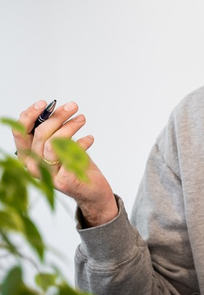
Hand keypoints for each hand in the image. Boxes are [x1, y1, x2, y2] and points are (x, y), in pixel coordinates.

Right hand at [14, 100, 118, 226]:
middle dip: (57, 116)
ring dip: (70, 127)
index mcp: (28, 155)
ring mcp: (48, 175)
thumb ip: (54, 131)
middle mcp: (33, 166)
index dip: (30, 115)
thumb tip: (54, 109)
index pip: (20, 132)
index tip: (44, 103)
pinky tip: (89, 138)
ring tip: (82, 119)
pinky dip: (82, 143)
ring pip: (54, 143)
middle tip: (73, 106)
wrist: (92, 191)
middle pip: (40, 134)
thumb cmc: (75, 165)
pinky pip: (71, 155)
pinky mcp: (64, 181)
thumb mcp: (61, 146)